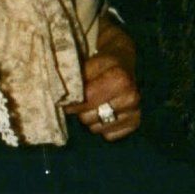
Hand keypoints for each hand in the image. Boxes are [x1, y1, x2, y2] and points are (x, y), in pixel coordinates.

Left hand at [65, 22, 140, 140]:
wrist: (123, 58)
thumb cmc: (100, 60)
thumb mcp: (86, 61)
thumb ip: (73, 78)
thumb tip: (59, 97)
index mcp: (120, 79)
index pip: (84, 101)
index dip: (71, 100)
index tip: (67, 95)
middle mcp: (131, 97)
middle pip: (87, 117)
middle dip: (80, 109)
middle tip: (81, 99)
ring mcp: (135, 111)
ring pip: (96, 128)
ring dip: (91, 118)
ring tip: (94, 104)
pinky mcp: (135, 123)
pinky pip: (109, 135)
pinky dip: (103, 127)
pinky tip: (105, 113)